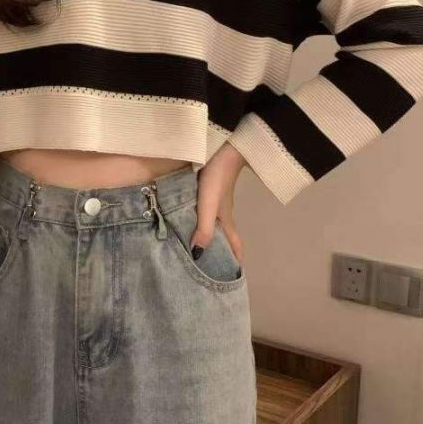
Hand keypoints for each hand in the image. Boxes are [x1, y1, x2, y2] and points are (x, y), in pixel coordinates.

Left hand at [191, 143, 246, 264]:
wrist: (222, 148)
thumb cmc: (217, 179)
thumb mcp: (209, 205)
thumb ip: (204, 228)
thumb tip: (198, 255)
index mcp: (226, 219)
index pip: (235, 244)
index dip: (236, 259)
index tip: (233, 275)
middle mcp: (223, 212)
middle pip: (224, 235)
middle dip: (221, 251)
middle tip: (209, 265)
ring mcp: (216, 200)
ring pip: (213, 223)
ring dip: (209, 235)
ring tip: (195, 245)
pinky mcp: (208, 189)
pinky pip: (204, 210)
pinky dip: (199, 220)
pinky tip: (187, 219)